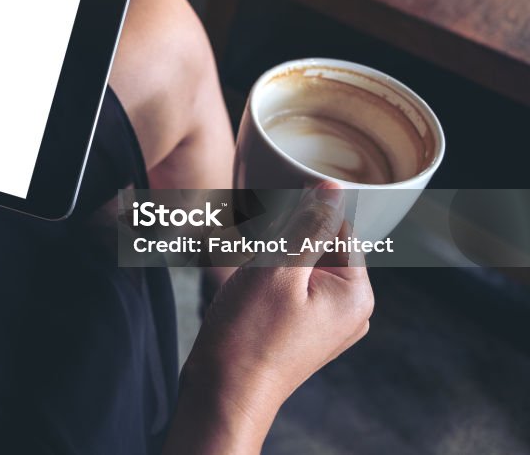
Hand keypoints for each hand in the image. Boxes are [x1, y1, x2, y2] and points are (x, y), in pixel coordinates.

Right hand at [165, 182, 373, 453]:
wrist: (224, 392)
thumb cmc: (248, 333)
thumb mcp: (278, 268)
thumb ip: (309, 224)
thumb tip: (333, 186)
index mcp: (355, 293)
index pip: (338, 227)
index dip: (299, 219)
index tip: (269, 233)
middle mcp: (351, 311)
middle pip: (320, 246)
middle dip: (284, 243)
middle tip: (254, 263)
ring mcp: (329, 325)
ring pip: (302, 267)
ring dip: (272, 263)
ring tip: (248, 286)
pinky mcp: (306, 334)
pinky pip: (293, 291)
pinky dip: (269, 284)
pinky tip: (248, 298)